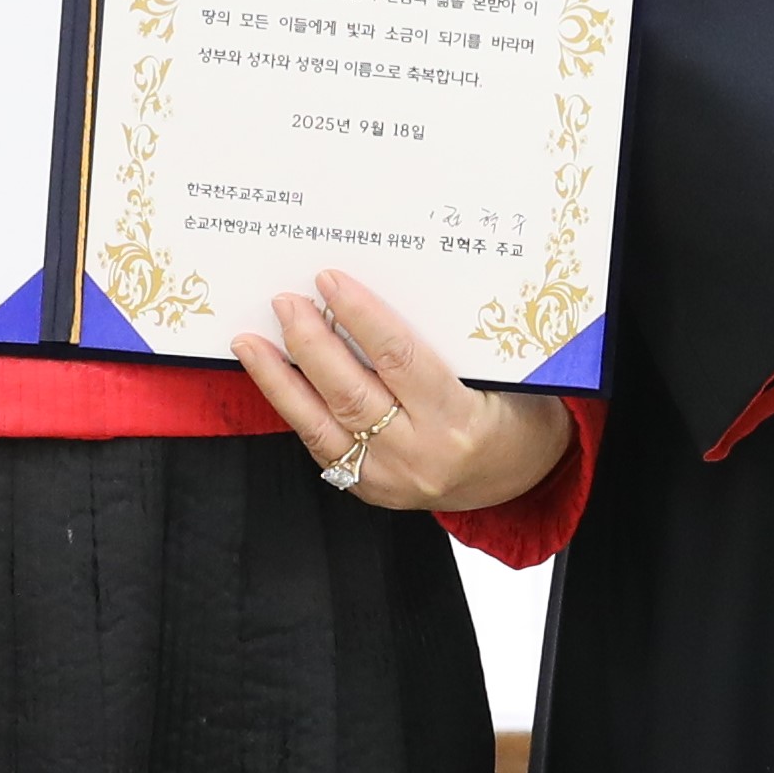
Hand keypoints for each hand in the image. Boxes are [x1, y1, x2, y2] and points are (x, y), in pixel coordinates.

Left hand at [233, 268, 576, 514]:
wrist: (522, 476)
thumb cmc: (513, 413)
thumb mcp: (496, 373)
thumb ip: (442, 343)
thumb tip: (375, 296)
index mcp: (458, 418)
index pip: (399, 358)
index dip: (360, 316)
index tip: (330, 282)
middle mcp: (419, 453)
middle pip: (350, 392)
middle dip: (309, 342)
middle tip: (285, 302)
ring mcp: (390, 478)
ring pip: (321, 425)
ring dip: (280, 380)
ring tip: (251, 343)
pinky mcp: (370, 490)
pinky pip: (322, 447)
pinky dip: (295, 409)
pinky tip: (275, 380)